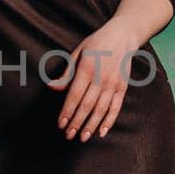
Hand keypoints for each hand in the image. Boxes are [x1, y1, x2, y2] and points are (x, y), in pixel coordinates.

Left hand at [44, 19, 148, 142]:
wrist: (123, 36)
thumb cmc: (96, 44)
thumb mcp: (78, 53)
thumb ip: (67, 73)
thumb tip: (52, 87)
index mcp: (87, 68)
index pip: (74, 95)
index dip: (67, 112)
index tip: (60, 124)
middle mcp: (101, 78)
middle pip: (87, 106)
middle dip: (77, 122)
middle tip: (68, 135)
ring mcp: (114, 84)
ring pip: (101, 109)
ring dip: (91, 125)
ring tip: (83, 137)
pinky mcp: (123, 87)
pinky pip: (116, 108)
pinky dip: (109, 121)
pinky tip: (101, 132)